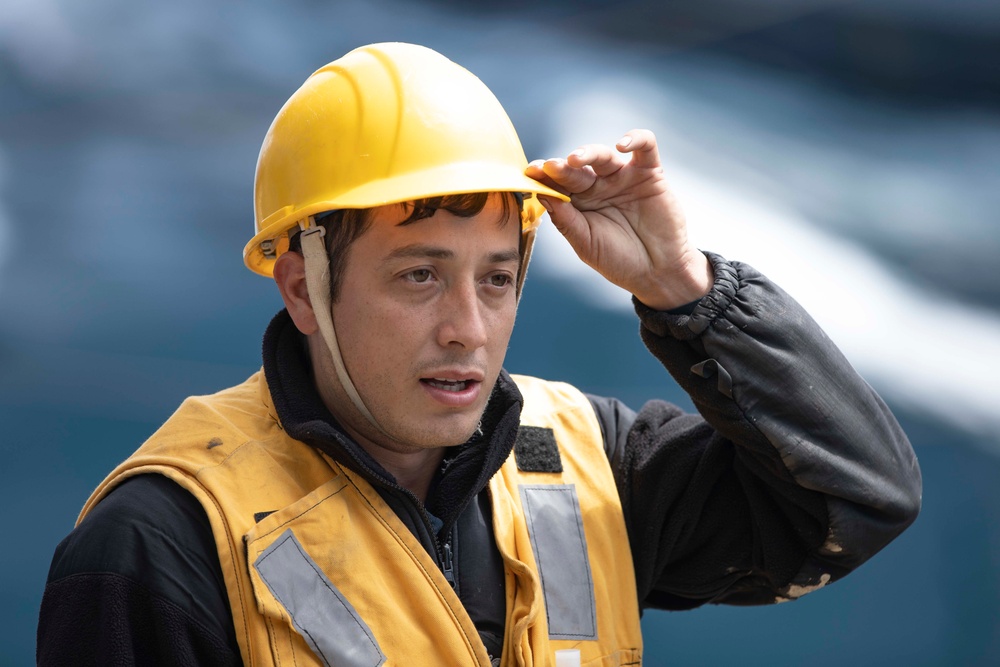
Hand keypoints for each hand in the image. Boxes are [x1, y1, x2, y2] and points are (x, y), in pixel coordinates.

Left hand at [526, 129, 712, 310]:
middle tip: (549, 167)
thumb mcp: (586, 243)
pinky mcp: (650, 173)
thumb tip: (541, 194)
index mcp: (578, 202)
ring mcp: (623, 177)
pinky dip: (636, 139)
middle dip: (561, 167)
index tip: (529, 174)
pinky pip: (645, 147)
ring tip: (576, 158)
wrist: (657, 273)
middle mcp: (598, 186)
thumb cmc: (619, 260)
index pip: (557, 183)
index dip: (543, 177)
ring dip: (588, 153)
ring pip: (603, 155)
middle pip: (577, 169)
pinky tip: (622, 145)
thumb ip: (565, 220)